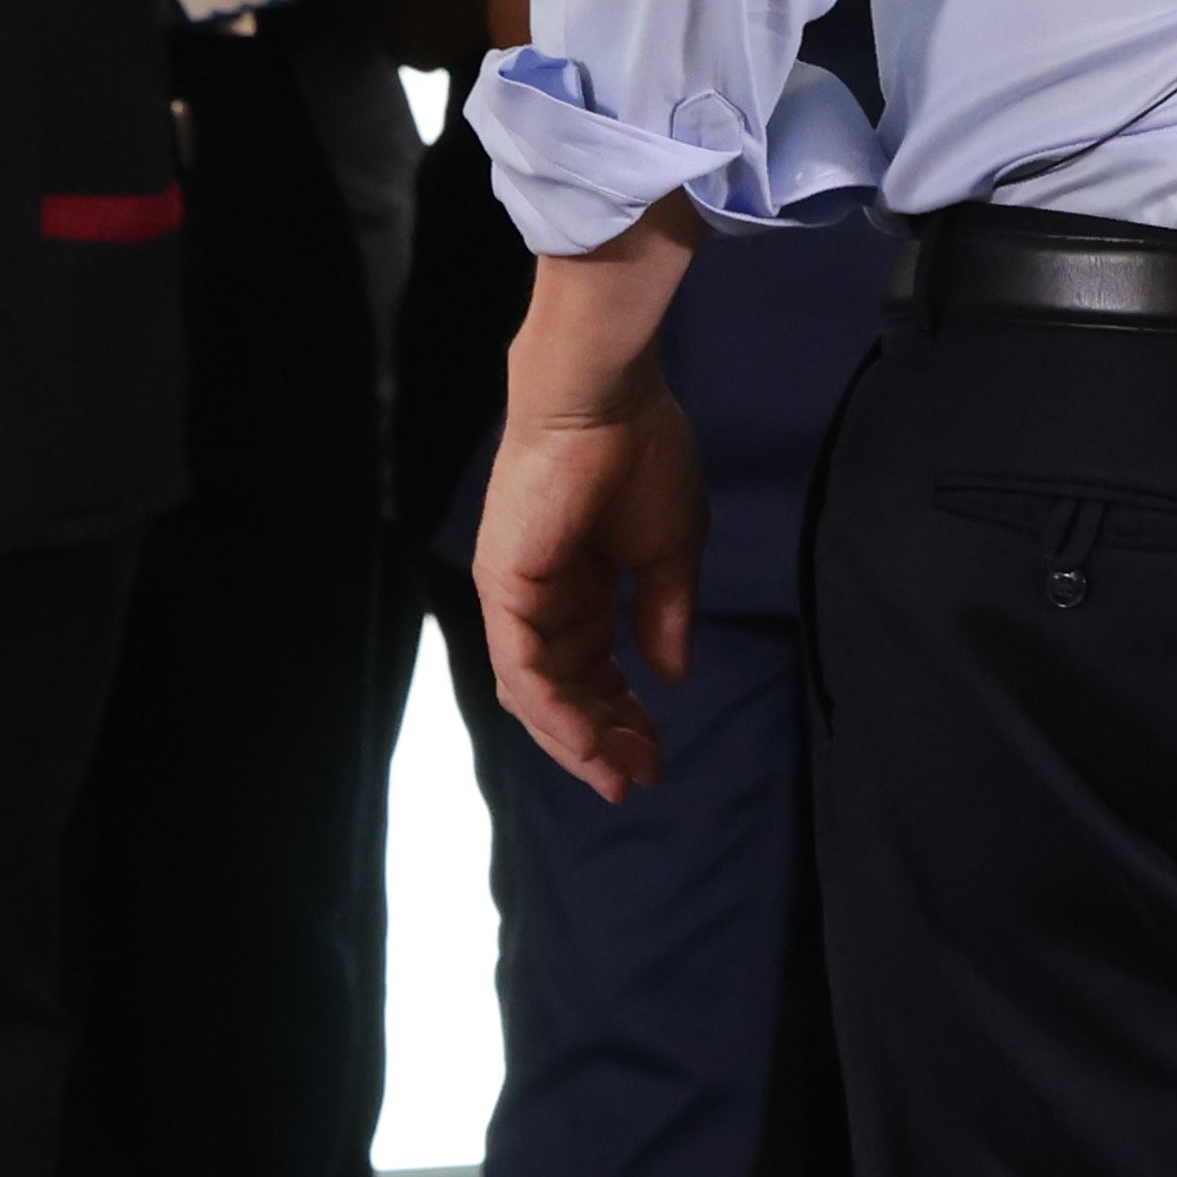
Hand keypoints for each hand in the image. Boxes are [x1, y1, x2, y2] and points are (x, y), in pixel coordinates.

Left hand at [474, 361, 713, 796]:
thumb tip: (672, 676)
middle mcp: (539, 598)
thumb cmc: (642, 452)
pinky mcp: (504, 587)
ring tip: (617, 774)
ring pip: (536, 692)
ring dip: (578, 739)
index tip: (657, 756)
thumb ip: (667, 614)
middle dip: (601, 741)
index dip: (623, 717)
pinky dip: (555, 711)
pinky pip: (522, 668)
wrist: (608, 398)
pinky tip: (591, 740)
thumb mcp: (669, 549)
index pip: (593, 671)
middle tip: (639, 778)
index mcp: (577, 585)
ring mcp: (516, 595)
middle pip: (561, 692)